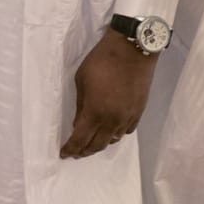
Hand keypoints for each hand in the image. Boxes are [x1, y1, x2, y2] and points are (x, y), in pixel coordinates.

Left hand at [60, 28, 157, 160]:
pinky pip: (126, 131)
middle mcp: (112, 120)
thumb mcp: (81, 80)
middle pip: (98, 145)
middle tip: (77, 152)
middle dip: (85, 151)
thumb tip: (79, 123)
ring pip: (113, 140)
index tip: (64, 154)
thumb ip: (80, 105)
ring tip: (93, 142)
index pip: (80, 139)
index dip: (71, 149)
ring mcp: (128, 117)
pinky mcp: (139, 111)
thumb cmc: (101, 61)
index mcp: (95, 112)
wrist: (132, 50)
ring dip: (101, 143)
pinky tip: (112, 131)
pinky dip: (116, 134)